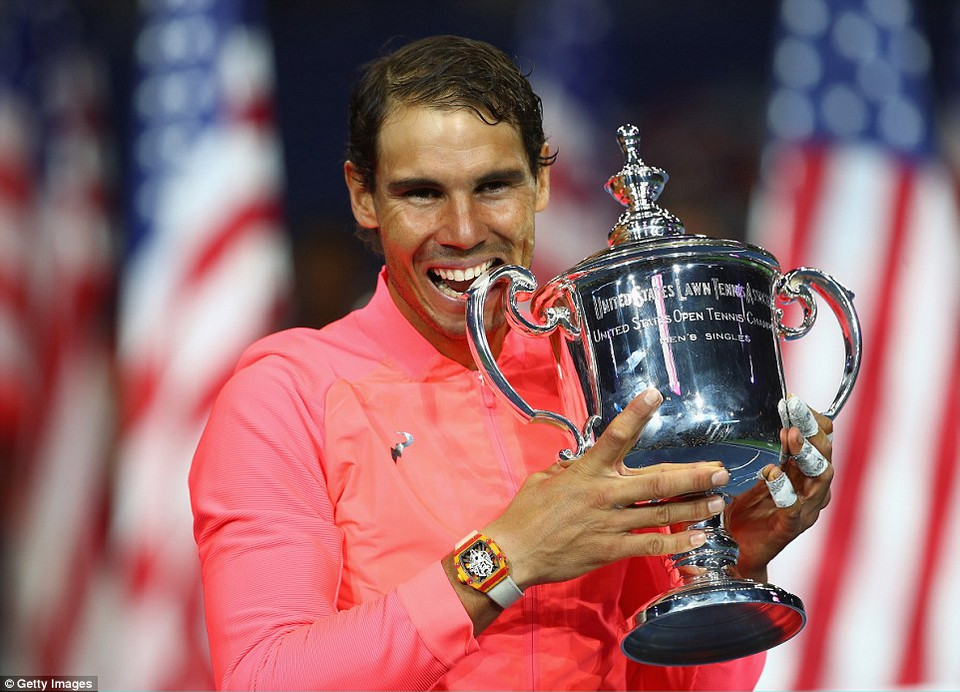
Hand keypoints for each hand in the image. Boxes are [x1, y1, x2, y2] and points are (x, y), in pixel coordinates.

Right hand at [484, 388, 729, 588]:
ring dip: (694, 506)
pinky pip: (651, 544)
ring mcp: (610, 523)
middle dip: (694, 475)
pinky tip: (698, 538)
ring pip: (662, 513)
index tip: (656, 394)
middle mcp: (604, 494)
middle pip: (658, 481)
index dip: (637, 414)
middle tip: (720, 470)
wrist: (514, 552)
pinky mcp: (610, 549)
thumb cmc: (526, 512)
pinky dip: (677, 541)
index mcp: (587, 470)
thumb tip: (585, 460)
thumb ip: (572, 468)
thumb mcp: (546, 478)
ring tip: (719, 501)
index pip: (616, 435)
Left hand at [726, 396, 834, 581]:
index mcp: (803, 474)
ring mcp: (806, 509)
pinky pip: (794, 507)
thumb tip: (767, 421)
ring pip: (820, 477)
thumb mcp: (756, 474)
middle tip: (795, 410)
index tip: (795, 402)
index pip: (822, 440)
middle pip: (825, 453)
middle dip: (812, 429)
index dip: (813, 420)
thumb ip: (768, 452)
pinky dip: (784, 488)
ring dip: (806, 453)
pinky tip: (771, 473)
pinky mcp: (791, 527)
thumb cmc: (747, 511)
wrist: (738, 551)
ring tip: (791, 435)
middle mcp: (812, 490)